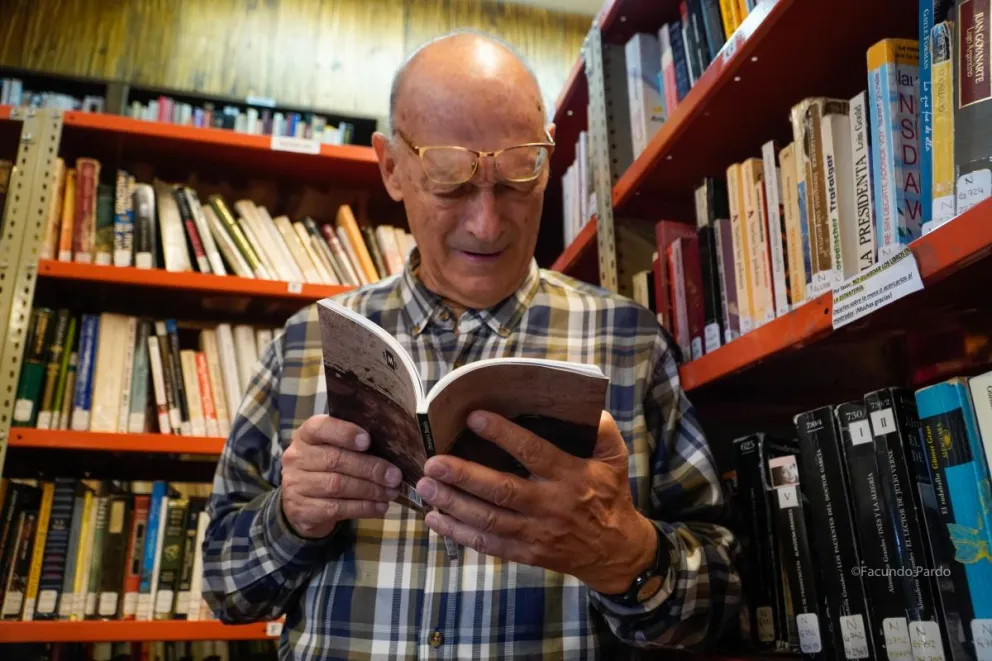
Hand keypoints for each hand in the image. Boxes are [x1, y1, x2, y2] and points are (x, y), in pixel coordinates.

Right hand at [281, 415, 403, 538]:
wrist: (300, 501)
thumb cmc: (326, 467)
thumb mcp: (334, 448)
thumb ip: (355, 444)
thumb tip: (394, 448)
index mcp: (306, 435)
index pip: (321, 427)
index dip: (345, 433)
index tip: (368, 440)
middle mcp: (296, 457)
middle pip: (335, 460)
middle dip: (370, 468)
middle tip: (394, 476)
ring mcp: (296, 484)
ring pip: (337, 486)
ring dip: (370, 490)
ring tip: (391, 492)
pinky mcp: (302, 509)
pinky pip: (336, 509)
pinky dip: (362, 508)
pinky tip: (379, 507)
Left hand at [415, 410, 658, 594]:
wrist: (615, 551)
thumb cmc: (609, 494)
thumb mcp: (614, 458)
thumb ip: (601, 429)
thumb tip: (582, 402)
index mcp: (570, 476)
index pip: (533, 453)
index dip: (503, 435)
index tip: (473, 418)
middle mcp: (550, 505)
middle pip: (502, 490)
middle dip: (464, 475)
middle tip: (433, 462)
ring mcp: (536, 533)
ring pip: (489, 519)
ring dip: (453, 503)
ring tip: (425, 486)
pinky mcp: (526, 554)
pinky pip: (488, 545)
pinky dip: (459, 533)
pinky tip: (435, 519)